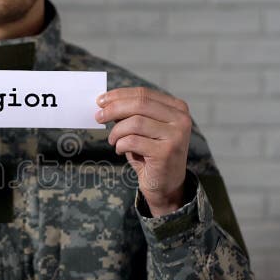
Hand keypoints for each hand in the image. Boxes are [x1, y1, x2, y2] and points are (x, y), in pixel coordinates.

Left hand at [95, 86, 191, 216]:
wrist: (165, 185)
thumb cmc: (150, 155)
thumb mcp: (142, 130)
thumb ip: (131, 114)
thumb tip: (106, 102)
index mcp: (177, 108)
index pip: (144, 94)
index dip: (120, 95)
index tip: (101, 100)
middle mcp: (181, 119)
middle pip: (140, 104)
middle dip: (114, 109)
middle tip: (98, 116)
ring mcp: (176, 135)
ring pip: (134, 123)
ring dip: (117, 132)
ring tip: (113, 140)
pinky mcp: (166, 152)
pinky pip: (132, 141)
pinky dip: (120, 145)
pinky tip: (120, 150)